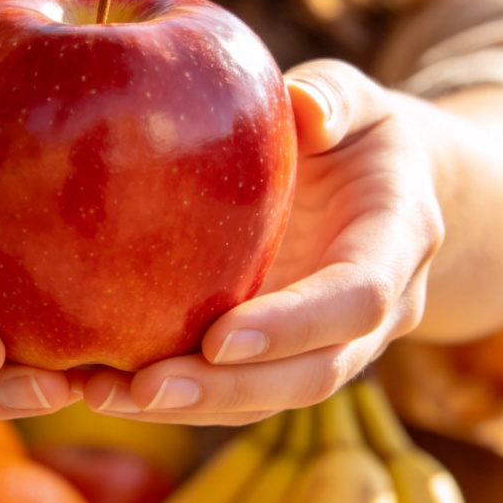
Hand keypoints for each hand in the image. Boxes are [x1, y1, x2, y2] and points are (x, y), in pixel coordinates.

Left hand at [81, 60, 444, 424]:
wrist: (385, 190)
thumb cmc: (358, 135)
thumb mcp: (357, 101)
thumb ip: (336, 98)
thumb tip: (305, 109)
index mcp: (397, 241)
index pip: (358, 298)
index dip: (295, 324)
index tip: (220, 338)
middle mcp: (374, 313)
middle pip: (313, 373)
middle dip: (229, 389)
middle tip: (145, 389)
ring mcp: (330, 342)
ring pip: (271, 396)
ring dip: (192, 405)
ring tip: (104, 394)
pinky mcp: (283, 352)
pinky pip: (239, 387)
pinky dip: (179, 394)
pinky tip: (106, 385)